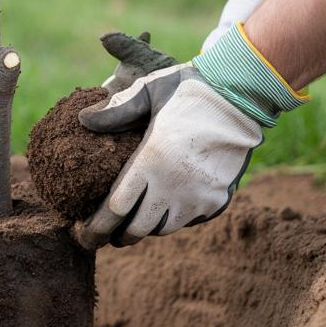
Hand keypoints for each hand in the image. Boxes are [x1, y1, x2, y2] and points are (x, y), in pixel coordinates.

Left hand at [78, 23, 308, 247]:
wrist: (242, 96)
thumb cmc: (189, 90)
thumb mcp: (149, 91)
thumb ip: (116, 111)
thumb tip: (83, 120)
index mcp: (151, 161)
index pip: (116, 208)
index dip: (96, 226)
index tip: (83, 233)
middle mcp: (174, 185)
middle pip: (138, 229)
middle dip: (118, 236)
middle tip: (107, 235)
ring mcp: (198, 196)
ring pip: (164, 228)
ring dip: (147, 227)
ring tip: (135, 220)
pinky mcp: (218, 200)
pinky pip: (189, 219)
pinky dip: (174, 216)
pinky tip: (166, 205)